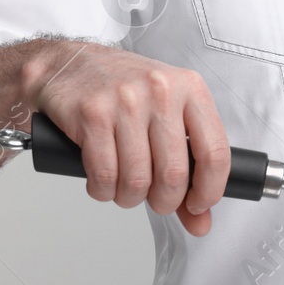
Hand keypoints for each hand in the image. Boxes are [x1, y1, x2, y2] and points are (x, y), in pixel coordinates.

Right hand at [21, 41, 230, 237]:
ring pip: (137, 181)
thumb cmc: (121, 89)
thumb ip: (188, 167)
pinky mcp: (92, 114)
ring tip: (123, 186)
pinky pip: (105, 176)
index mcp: (189, 88)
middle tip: (153, 198)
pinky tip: (102, 179)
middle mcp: (161, 91)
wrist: (68, 63)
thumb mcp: (165, 115)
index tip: (198, 204)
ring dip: (129, 197)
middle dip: (163, 201)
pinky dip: (103, 191)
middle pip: (174, 175)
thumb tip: (200, 220)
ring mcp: (126, 101)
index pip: (215, 153)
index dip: (209, 191)